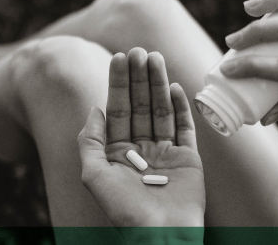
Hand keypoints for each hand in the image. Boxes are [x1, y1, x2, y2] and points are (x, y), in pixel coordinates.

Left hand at [77, 48, 204, 230]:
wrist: (160, 233)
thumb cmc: (124, 210)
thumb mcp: (94, 175)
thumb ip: (90, 141)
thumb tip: (94, 109)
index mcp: (117, 153)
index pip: (118, 110)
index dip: (118, 84)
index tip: (119, 57)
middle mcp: (141, 150)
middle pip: (140, 106)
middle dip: (138, 78)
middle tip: (138, 50)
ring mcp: (165, 153)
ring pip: (161, 111)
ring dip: (158, 84)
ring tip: (155, 57)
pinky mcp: (188, 159)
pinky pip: (184, 128)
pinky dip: (181, 107)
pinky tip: (175, 87)